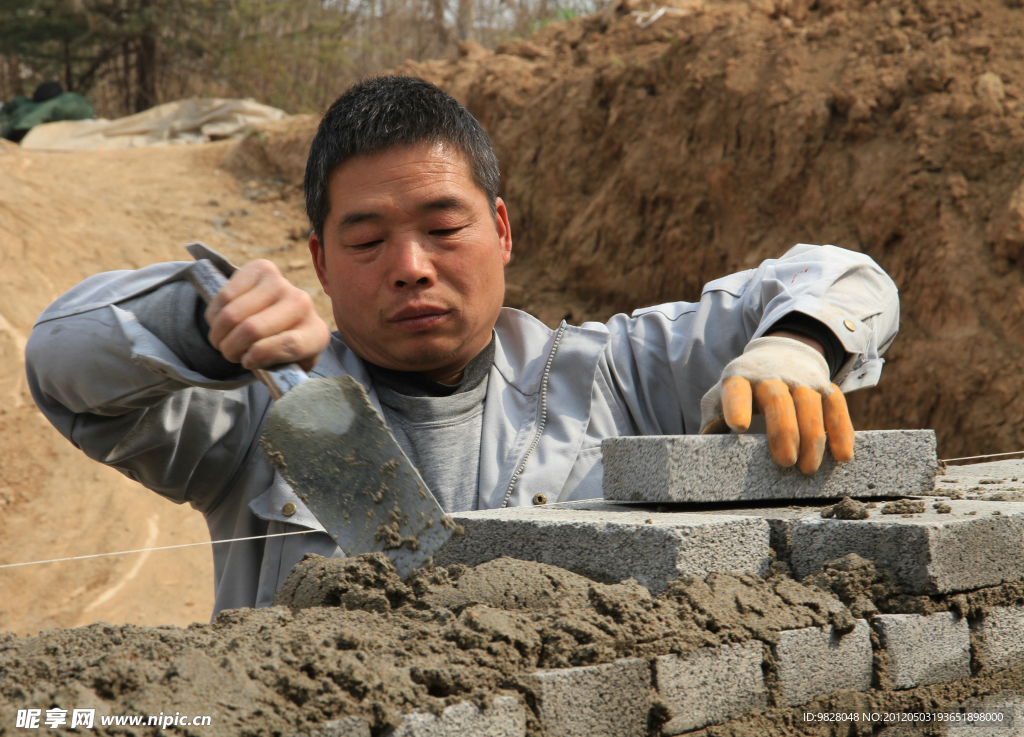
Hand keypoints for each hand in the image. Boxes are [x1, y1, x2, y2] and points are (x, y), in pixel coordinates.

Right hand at [204, 259, 330, 371]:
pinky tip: (220, 322)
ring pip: (233, 314)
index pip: (289, 345)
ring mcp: (282, 283)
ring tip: (222, 341)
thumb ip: (281, 376)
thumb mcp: (288, 368)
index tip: (247, 362)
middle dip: (231, 348)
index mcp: (316, 334)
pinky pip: (225, 296)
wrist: (281, 314)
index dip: (260, 357)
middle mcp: (303, 304)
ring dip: (219, 334)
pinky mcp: (261, 268)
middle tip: (229, 354)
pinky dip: (214, 315)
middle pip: (253, 329)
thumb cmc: (282, 348)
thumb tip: (267, 377)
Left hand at [699, 336, 854, 473]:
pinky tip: (842, 456)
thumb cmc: (743, 387)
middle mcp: (771, 375)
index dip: (737, 405)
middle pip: (778, 400)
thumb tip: (701, 451)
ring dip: (812, 438)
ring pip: (810, 404)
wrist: (780, 353)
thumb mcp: (721, 396)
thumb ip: (711, 420)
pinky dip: (841, 431)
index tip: (737, 426)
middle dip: (783, 431)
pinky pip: (836, 406)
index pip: (736, 390)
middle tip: (785, 463)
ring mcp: (801, 379)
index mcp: (739, 378)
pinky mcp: (824, 386)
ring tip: (807, 468)